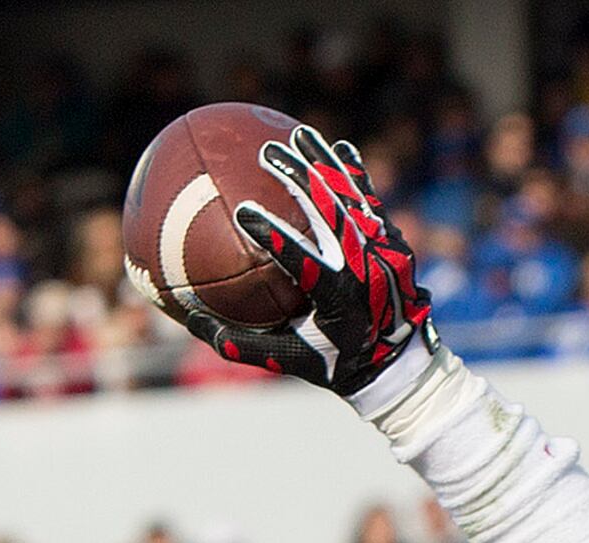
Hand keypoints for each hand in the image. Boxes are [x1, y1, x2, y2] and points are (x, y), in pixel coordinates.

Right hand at [158, 121, 433, 397]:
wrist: (397, 357)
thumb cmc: (334, 362)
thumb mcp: (288, 359)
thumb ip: (242, 343)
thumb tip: (190, 321)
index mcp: (337, 297)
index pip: (302, 259)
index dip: (273, 233)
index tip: (243, 210)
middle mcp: (363, 265)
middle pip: (328, 212)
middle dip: (298, 178)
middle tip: (267, 152)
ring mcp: (382, 247)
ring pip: (350, 195)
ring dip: (323, 162)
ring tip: (297, 134)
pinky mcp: (393, 236)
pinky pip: (370, 196)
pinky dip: (353, 171)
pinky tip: (337, 145)